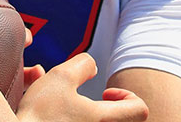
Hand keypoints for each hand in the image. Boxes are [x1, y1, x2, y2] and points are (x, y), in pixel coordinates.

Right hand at [18, 55, 148, 121]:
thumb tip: (93, 66)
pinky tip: (49, 113)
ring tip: (61, 105)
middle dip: (103, 105)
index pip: (140, 109)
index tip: (105, 92)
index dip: (127, 94)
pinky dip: (68, 120)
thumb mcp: (62, 76)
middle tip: (87, 101)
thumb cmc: (40, 115)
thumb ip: (83, 64)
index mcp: (103, 120)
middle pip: (119, 119)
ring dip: (81, 111)